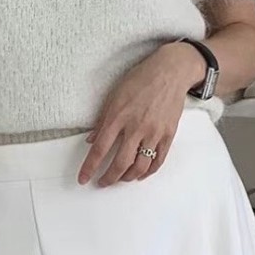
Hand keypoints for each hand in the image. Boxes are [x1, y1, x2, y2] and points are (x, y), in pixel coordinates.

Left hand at [78, 42, 206, 186]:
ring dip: (127, 178)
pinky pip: (158, 161)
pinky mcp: (168, 134)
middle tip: (102, 183)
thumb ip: (102, 120)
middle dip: (109, 178)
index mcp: (119, 116)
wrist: (170, 71)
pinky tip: (140, 175)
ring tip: (120, 179)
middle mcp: (136, 127)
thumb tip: (91, 140)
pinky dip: (148, 172)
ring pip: (139, 166)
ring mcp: (154, 132)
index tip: (83, 179)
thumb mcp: (114, 95)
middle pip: (120, 163)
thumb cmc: (140, 80)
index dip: (90, 167)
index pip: (100, 149)